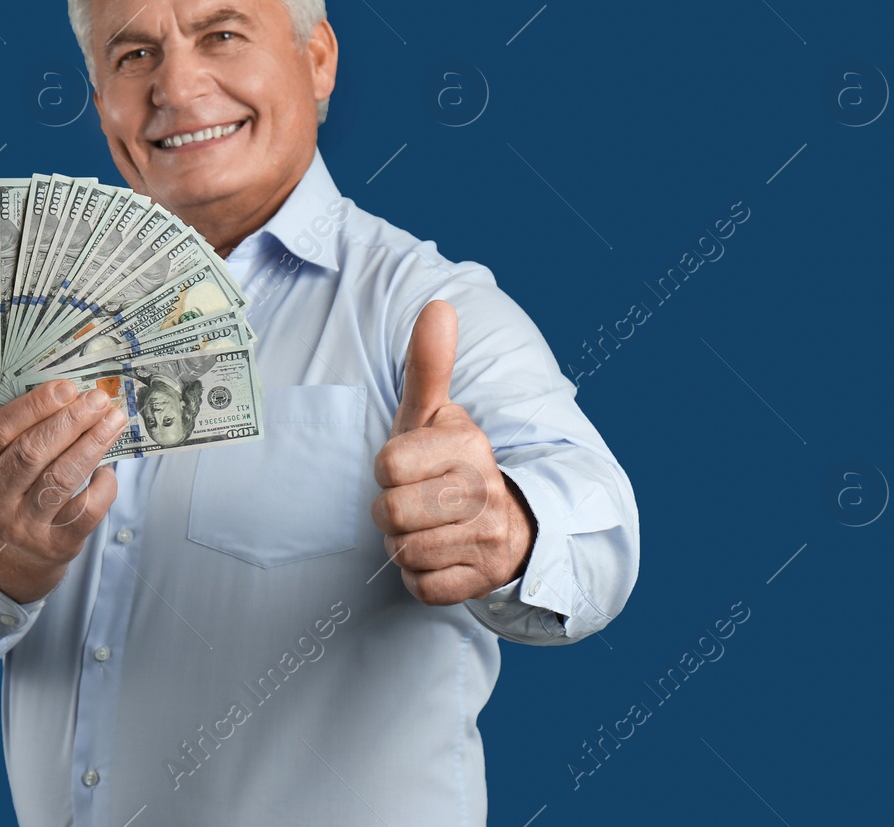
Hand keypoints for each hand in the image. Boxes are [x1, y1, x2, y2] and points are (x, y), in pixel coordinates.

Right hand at [0, 379, 128, 602]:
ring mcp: (21, 528)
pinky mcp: (55, 545)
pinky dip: (103, 484)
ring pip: (61, 477)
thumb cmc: (9, 495)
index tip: (66, 387)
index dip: (34, 405)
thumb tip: (70, 396)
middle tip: (97, 399)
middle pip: (30, 452)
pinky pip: (86, 509)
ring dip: (92, 443)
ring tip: (114, 420)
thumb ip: (18, 435)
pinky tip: (108, 469)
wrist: (10, 561)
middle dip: (70, 420)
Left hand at [370, 300, 536, 605]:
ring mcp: (486, 539)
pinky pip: (422, 587)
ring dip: (403, 544)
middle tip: (412, 503)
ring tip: (426, 528)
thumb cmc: (448, 463)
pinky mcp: (481, 581)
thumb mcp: (434, 415)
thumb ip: (429, 365)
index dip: (387, 469)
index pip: (388, 465)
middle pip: (391, 513)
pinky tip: (437, 556)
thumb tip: (438, 305)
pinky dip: (420, 577)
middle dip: (390, 512)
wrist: (506, 524)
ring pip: (403, 551)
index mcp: (468, 445)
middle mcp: (483, 490)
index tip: (408, 466)